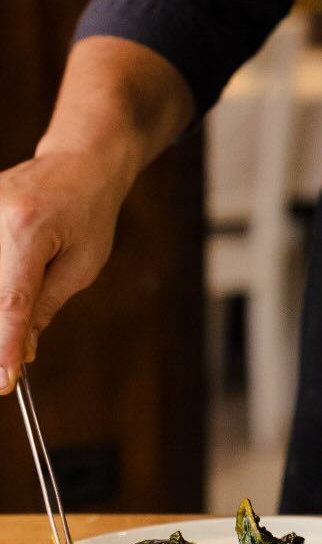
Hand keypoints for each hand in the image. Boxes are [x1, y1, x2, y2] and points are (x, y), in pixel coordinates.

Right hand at [0, 150, 121, 391]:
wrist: (79, 161)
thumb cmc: (90, 211)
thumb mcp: (83, 263)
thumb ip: (45, 306)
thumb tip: (21, 350)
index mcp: (29, 228)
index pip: (11, 301)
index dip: (4, 346)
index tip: (3, 381)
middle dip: (1, 330)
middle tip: (10, 361)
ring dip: (0, 304)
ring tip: (36, 287)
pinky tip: (16, 280)